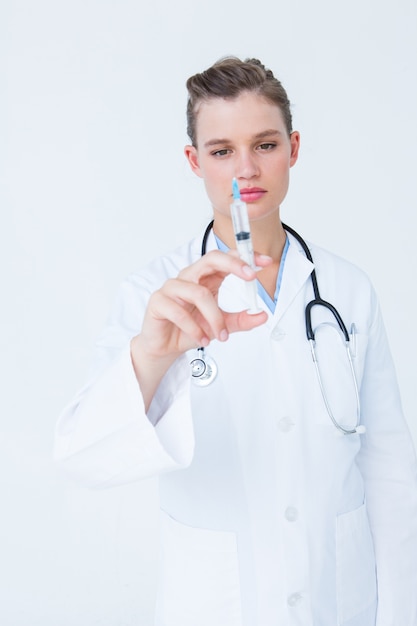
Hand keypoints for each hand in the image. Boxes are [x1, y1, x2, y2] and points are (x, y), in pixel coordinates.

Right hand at [131, 250, 271, 408]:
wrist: (165, 346)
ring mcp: (172, 288)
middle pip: (211, 259)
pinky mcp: (158, 302)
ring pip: (199, 293)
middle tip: (250, 277)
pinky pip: (179, 312)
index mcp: (206, 278)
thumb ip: (242, 320)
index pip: (226, 259)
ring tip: (220, 336)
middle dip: (233, 264)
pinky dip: (194, 328)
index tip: (265, 262)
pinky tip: (201, 339)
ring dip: (214, 317)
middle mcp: (189, 277)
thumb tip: (262, 316)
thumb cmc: (191, 329)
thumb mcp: (222, 326)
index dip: (245, 257)